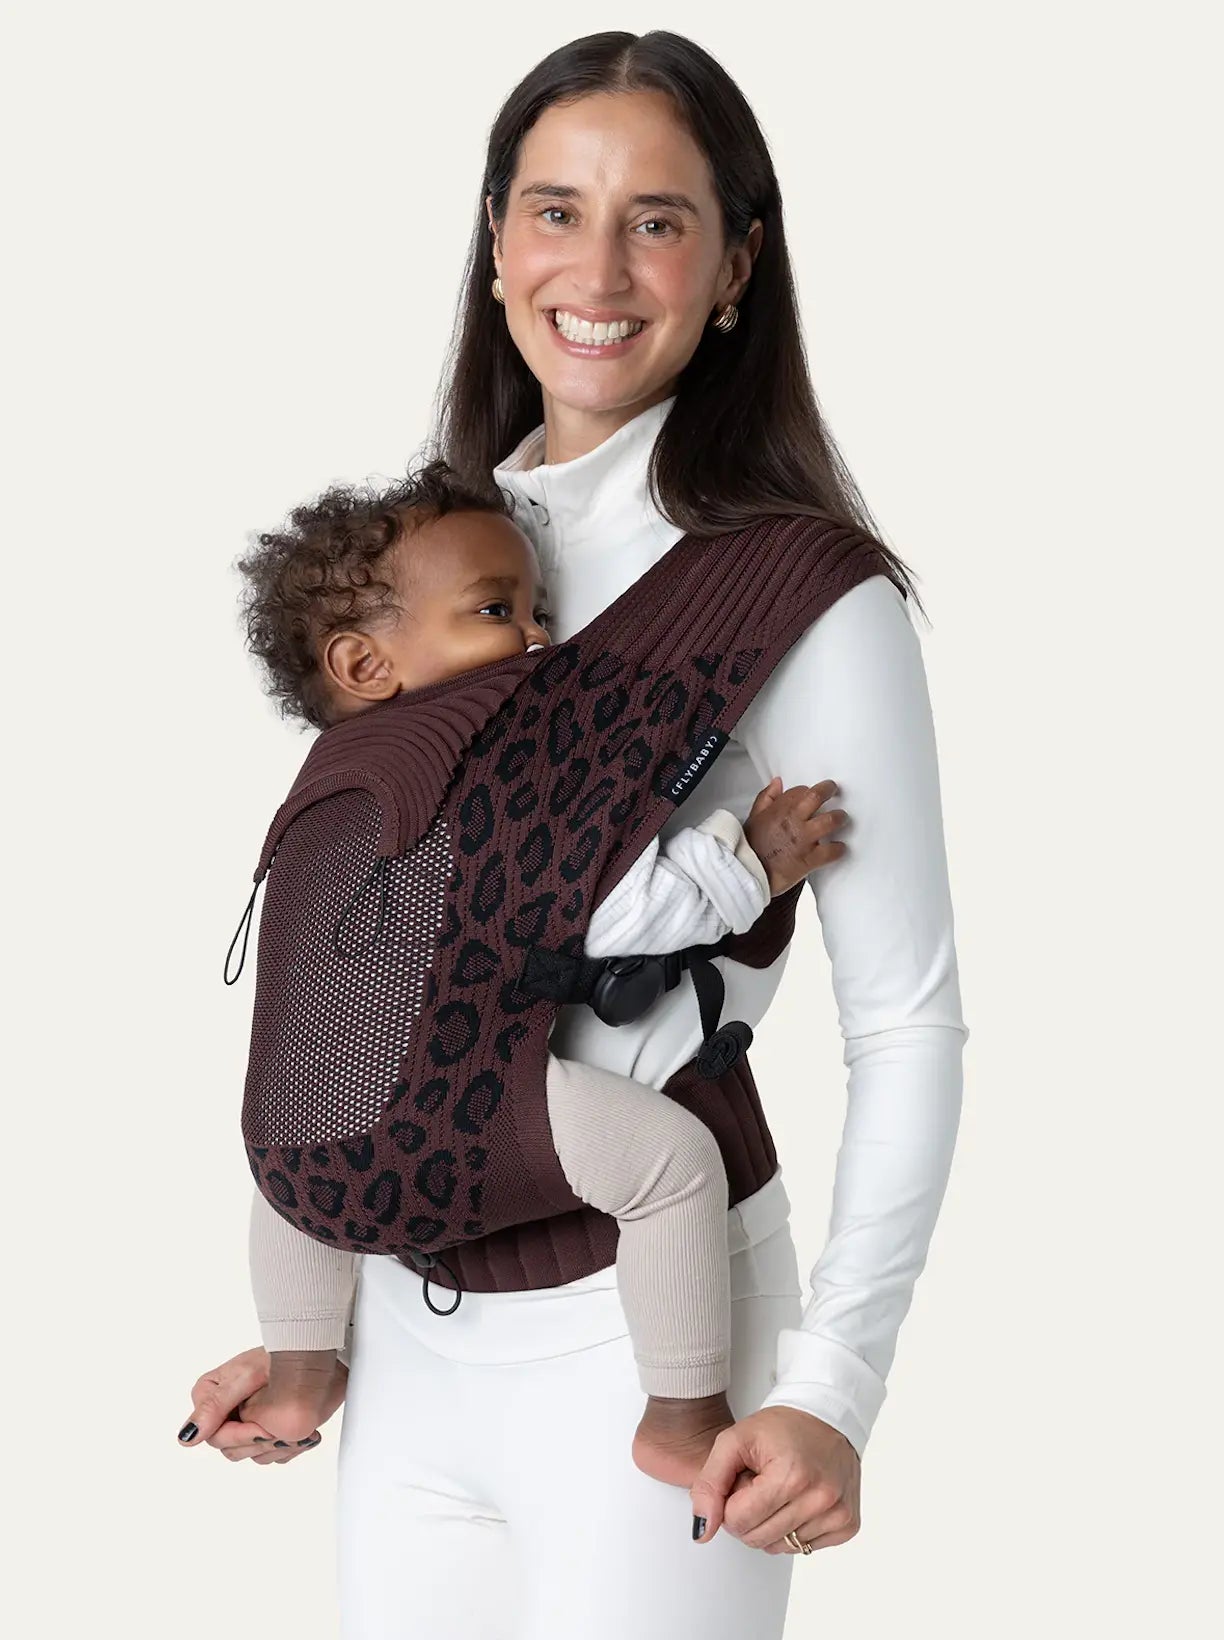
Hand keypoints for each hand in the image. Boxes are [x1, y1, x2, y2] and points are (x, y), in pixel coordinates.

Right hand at [177, 1345, 345, 1464]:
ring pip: (254, 1455)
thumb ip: (215, 1405)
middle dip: (262, 1440)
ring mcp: (246, 1424)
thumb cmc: (280, 1356)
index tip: (264, 1428)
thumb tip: (186, 1437)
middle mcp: (225, 1412)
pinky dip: (291, 1446)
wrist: (317, 1356)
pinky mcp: (268, 1432)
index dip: (241, 1435)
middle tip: (283, 1426)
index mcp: (210, 1395)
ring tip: (298, 1426)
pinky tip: (304, 1431)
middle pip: (233, 1449)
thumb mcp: (246, 1375)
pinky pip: (274, 1455)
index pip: (215, 1436)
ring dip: (279, 1445)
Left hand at [690, 1407, 860, 1552]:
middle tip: (759, 1483)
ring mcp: (837, 1514)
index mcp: (791, 1476)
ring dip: (770, 1522)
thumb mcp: (734, 1440)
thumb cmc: (782, 1426)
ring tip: (779, 1489)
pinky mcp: (848, 1525)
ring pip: (778, 1547)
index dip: (730, 1501)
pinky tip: (797, 1500)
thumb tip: (702, 1531)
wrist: (825, 1415)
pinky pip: (803, 1547)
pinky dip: (793, 1528)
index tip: (743, 1478)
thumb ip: (709, 1484)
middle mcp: (820, 1499)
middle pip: (756, 1539)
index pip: (737, 1521)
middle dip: (748, 1514)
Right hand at [743, 778, 846, 895]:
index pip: (800, 790)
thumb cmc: (752, 847)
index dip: (807, 791)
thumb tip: (777, 782)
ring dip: (840, 817)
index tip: (810, 795)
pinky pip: (832, 851)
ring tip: (841, 818)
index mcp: (779, 809)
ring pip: (831, 820)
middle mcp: (794, 821)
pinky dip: (839, 849)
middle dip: (829, 789)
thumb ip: (766, 797)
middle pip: (817, 796)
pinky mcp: (810, 859)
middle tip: (833, 790)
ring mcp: (804, 839)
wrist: (750, 873)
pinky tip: (839, 847)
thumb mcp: (753, 817)